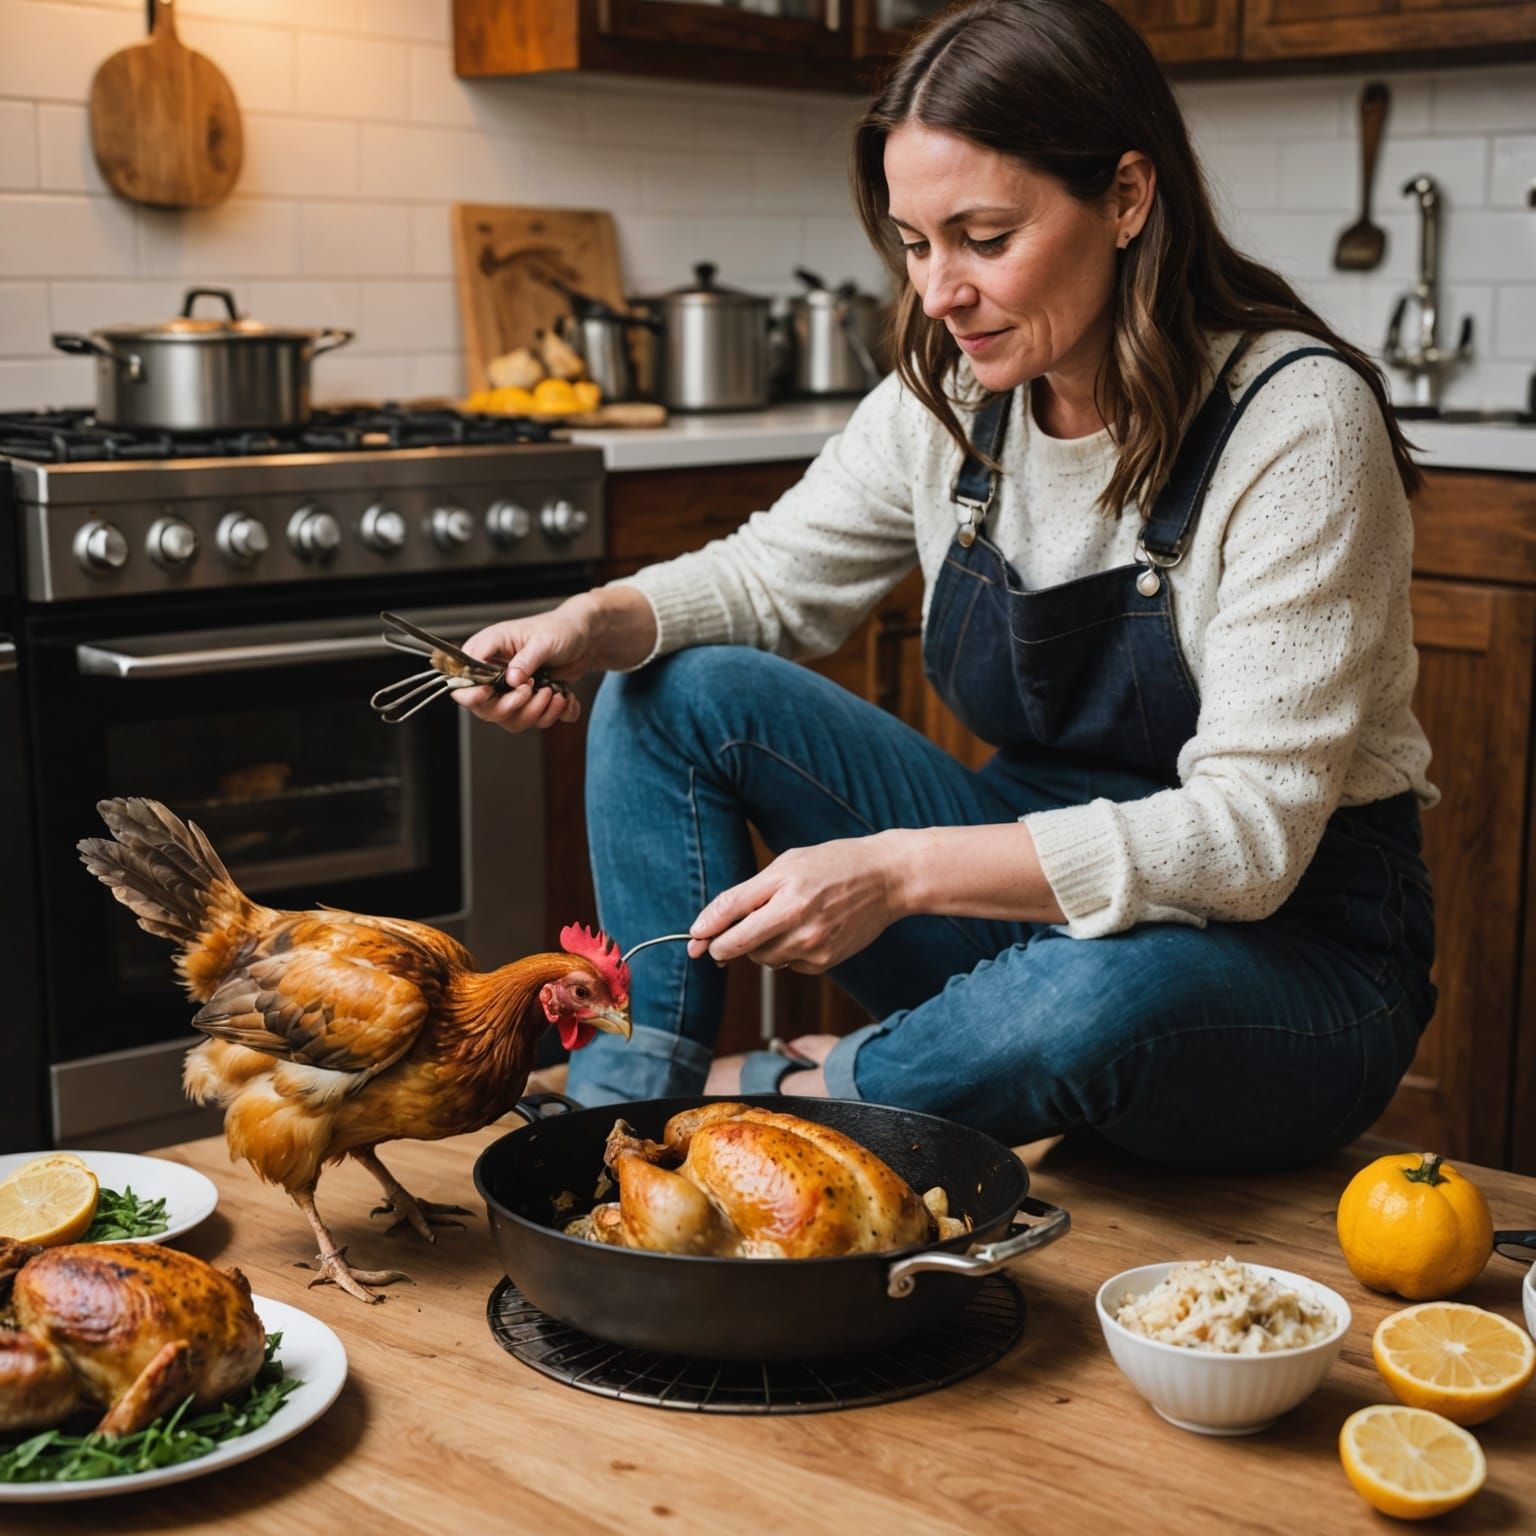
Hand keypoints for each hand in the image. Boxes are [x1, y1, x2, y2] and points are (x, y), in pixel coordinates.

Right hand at [454, 587, 657, 733]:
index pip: (463, 682)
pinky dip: (554, 714)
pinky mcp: (532, 702)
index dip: (472, 694)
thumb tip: (510, 680)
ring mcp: (513, 691)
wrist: (586, 638)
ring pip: (512, 720)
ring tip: (554, 692)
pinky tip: (566, 697)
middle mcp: (495, 674)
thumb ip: (524, 660)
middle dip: (513, 706)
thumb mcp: (542, 640)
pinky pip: (537, 721)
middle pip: (486, 710)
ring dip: (536, 712)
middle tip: (534, 688)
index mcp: (487, 652)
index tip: (490, 692)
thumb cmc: (559, 629)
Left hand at [687, 833, 906, 973]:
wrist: (887, 879)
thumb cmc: (833, 864)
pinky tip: (803, 930)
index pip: (731, 919)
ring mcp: (814, 947)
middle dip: (725, 944)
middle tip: (721, 938)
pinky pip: (787, 965)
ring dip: (758, 946)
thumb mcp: (786, 864)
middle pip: (741, 947)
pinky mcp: (825, 963)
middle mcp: (799, 924)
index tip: (694, 939)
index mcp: (786, 894)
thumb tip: (709, 925)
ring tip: (780, 919)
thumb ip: (746, 895)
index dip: (706, 932)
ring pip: (762, 959)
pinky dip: (785, 952)